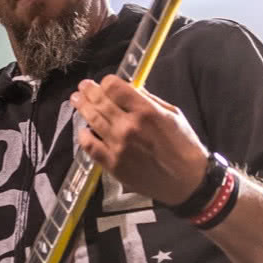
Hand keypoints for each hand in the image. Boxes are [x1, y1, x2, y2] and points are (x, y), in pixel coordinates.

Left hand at [70, 75, 208, 205]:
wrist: (186, 181)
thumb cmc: (183, 146)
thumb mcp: (172, 114)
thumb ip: (148, 100)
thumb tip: (129, 89)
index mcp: (146, 111)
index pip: (114, 87)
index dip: (106, 82)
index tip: (105, 83)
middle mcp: (129, 126)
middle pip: (100, 101)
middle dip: (89, 91)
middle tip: (83, 87)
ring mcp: (118, 146)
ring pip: (92, 120)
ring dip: (82, 107)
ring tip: (77, 101)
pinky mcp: (113, 164)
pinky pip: (90, 146)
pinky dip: (83, 135)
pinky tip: (83, 130)